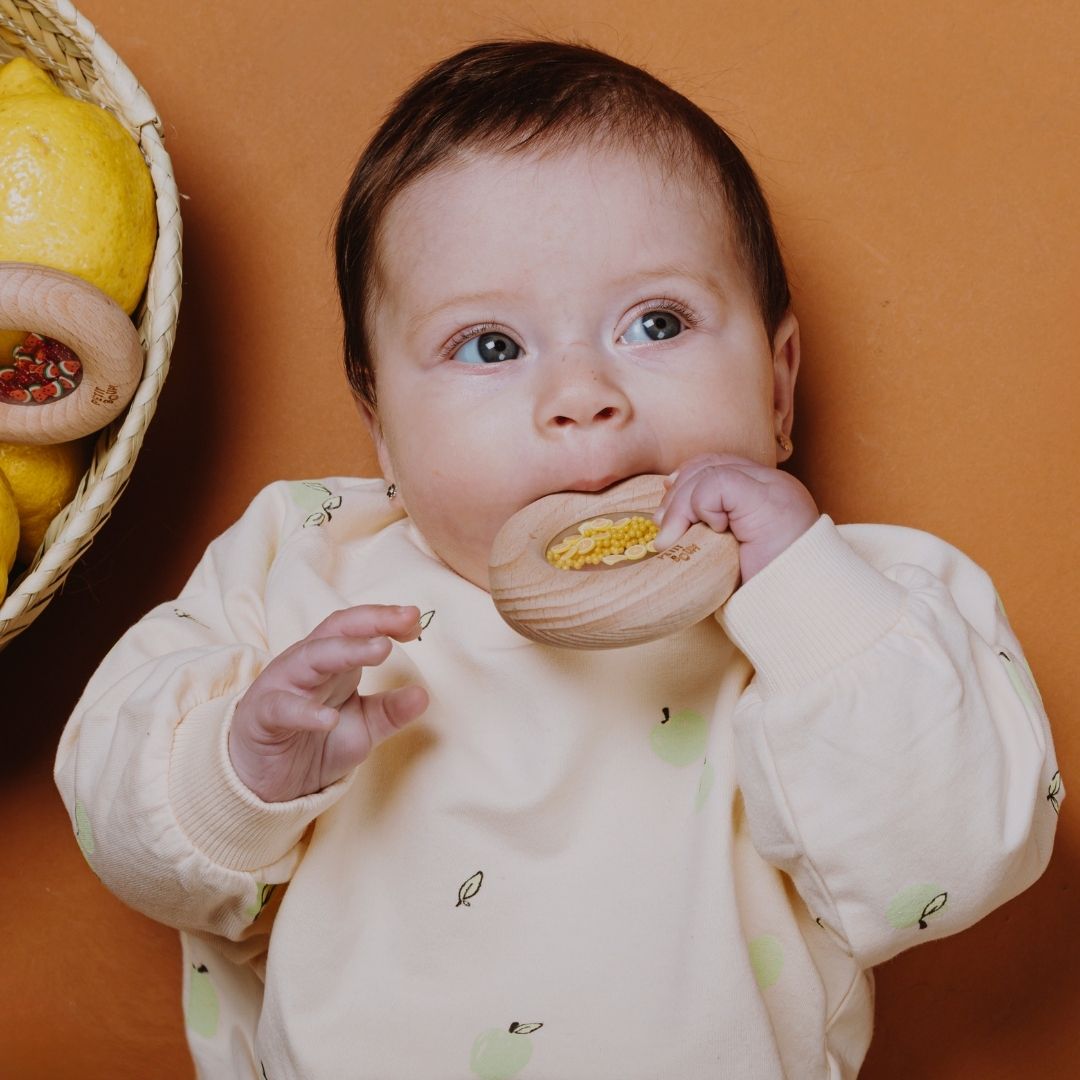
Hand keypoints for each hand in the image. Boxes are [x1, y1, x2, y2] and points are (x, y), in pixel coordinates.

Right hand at [230, 605, 428, 801]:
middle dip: (372, 621)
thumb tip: (423, 695)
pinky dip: (305, 712)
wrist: (263, 782)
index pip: (357, 628)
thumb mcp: (361, 729)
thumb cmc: (311, 743)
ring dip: (347, 651)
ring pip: (311, 657)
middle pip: (337, 631)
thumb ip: (389, 712)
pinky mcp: (262, 717)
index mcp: (332, 663)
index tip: (417, 621)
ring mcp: (282, 687)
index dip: (387, 620)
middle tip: (406, 618)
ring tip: (381, 650)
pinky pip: (282, 708)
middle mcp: (307, 665)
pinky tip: (329, 720)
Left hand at [654, 454, 818, 583]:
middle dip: (677, 496)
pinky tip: (711, 533)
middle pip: (709, 465)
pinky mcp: (766, 499)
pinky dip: (701, 506)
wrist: (798, 612)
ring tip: (674, 540)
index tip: (667, 514)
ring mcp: (773, 489)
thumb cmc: (761, 593)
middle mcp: (772, 486)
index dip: (686, 482)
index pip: (717, 466)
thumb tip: (664, 517)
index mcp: (765, 496)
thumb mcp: (726, 558)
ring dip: (681, 507)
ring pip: (708, 471)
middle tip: (665, 534)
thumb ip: (706, 531)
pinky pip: (717, 484)